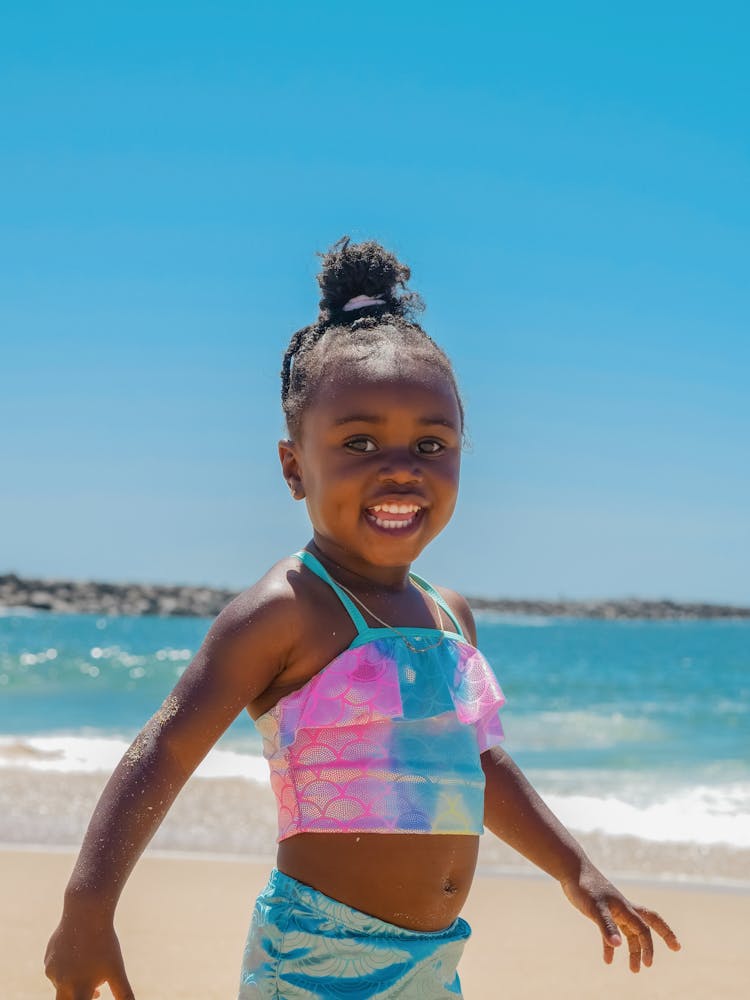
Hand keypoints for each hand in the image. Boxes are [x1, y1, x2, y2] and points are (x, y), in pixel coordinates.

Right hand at [44, 916, 134, 999]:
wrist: (85, 912)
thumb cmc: (104, 942)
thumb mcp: (117, 969)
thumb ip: (124, 993)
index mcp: (79, 990)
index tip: (97, 995)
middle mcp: (61, 984)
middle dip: (80, 998)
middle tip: (97, 993)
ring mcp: (52, 971)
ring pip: (62, 985)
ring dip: (75, 983)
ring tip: (91, 968)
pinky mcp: (47, 959)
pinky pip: (56, 969)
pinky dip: (67, 968)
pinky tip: (77, 954)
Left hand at [561, 861, 680, 971]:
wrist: (571, 870)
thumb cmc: (584, 887)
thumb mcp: (595, 908)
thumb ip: (607, 926)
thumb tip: (618, 946)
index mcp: (626, 908)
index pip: (643, 930)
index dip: (648, 947)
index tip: (648, 963)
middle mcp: (624, 909)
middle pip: (649, 923)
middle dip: (664, 934)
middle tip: (676, 947)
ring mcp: (613, 910)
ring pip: (630, 932)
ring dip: (634, 950)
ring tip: (634, 969)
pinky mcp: (602, 912)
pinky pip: (611, 932)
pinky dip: (611, 946)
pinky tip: (607, 960)